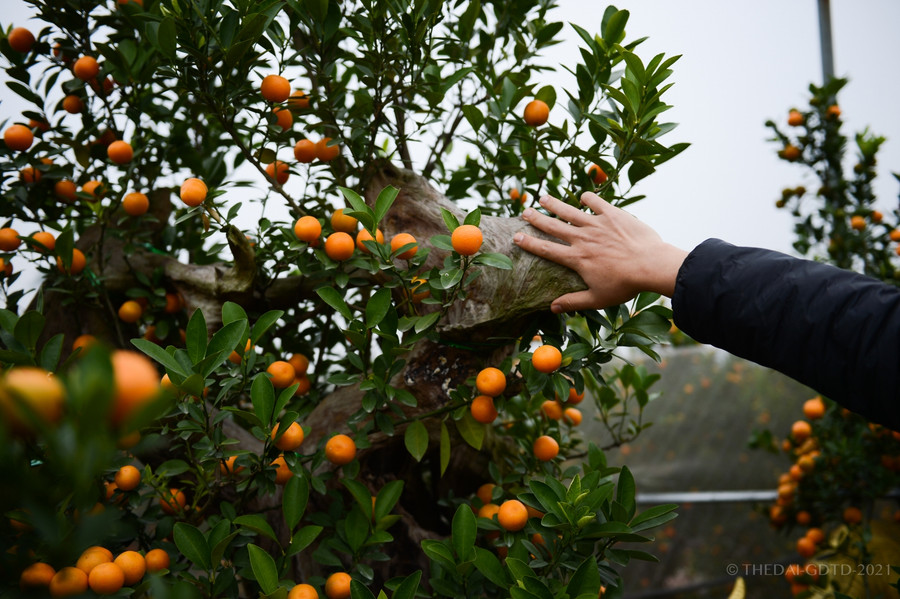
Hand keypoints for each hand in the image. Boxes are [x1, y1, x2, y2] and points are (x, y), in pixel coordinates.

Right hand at [512, 192, 688, 312]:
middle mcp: (582, 238)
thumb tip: (552, 307)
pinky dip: (588, 198)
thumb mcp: (598, 299)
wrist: (651, 265)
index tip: (516, 236)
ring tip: (543, 198)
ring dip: (555, 204)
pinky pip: (596, 202)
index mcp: (576, 258)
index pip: (546, 249)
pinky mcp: (613, 214)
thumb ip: (573, 301)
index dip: (529, 242)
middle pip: (553, 226)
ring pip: (570, 210)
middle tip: (524, 212)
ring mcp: (597, 224)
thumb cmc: (625, 285)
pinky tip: (583, 197)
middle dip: (536, 219)